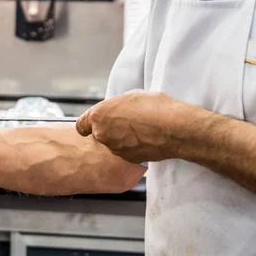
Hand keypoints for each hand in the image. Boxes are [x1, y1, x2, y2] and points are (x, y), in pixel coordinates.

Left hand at [76, 90, 196, 163]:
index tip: (97, 123)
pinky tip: (146, 139)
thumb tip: (116, 110)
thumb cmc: (155, 107)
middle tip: (126, 123)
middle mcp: (102, 134)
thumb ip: (116, 105)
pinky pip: (126, 152)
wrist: (174, 128)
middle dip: (109, 130)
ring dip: (122, 139)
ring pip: (113, 144)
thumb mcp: (131, 96)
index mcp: (98, 115)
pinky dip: (132, 147)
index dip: (89, 124)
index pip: (81, 125)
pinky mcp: (127, 159)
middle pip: (99, 134)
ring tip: (140, 130)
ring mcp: (114, 149)